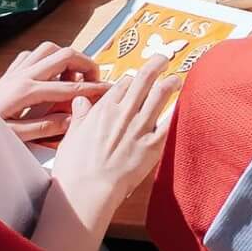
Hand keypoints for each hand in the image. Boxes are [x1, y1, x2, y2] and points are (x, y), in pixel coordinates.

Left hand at [0, 43, 110, 142]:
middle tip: (94, 79)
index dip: (93, 88)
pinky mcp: (9, 73)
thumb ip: (45, 127)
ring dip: (66, 58)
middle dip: (86, 64)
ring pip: (50, 48)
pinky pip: (31, 55)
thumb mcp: (14, 136)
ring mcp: (16, 71)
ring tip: (71, 75)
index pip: (70, 86)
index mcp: (27, 91)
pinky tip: (47, 73)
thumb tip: (71, 119)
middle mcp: (23, 76)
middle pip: (66, 55)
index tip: (108, 90)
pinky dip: (45, 59)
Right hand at [52, 60, 181, 230]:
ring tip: (175, 80)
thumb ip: (81, 115)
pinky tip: (179, 106)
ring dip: (170, 83)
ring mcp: (140, 127)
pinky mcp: (153, 144)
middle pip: (145, 79)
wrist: (87, 191)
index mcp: (104, 110)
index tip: (136, 79)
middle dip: (157, 65)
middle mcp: (124, 113)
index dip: (132, 79)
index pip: (124, 83)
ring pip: (160, 95)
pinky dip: (175, 110)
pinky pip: (168, 121)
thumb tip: (81, 100)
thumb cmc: (75, 168)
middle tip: (164, 59)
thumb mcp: (71, 136)